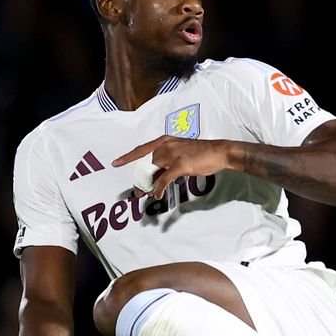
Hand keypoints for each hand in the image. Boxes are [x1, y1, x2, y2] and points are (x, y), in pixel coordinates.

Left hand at [112, 136, 236, 200]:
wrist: (219, 152)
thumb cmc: (202, 153)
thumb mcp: (180, 152)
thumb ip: (167, 161)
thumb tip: (157, 176)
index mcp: (165, 141)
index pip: (142, 149)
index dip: (128, 157)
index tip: (116, 163)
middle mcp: (166, 146)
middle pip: (146, 164)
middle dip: (139, 179)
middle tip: (136, 190)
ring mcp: (173, 155)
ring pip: (153, 172)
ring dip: (148, 185)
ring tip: (145, 194)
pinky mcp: (180, 165)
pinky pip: (164, 180)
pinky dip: (159, 188)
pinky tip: (157, 194)